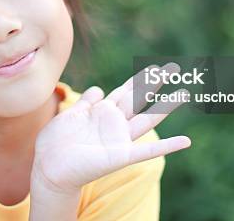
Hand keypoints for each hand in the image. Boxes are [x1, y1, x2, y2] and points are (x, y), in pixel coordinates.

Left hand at [31, 63, 190, 193]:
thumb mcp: (70, 114)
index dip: (139, 79)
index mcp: (103, 112)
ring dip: (166, 107)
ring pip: (148, 119)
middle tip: (172, 69)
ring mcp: (120, 139)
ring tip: (184, 94)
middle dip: (154, 84)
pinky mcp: (121, 156)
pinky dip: (168, 146)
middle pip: (139, 99)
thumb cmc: (56, 143)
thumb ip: (86, 102)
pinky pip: (149, 151)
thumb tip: (99, 89)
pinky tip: (185, 141)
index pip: (125, 91)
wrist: (48, 167)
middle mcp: (115, 123)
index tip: (154, 67)